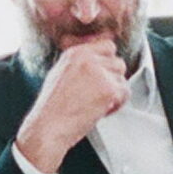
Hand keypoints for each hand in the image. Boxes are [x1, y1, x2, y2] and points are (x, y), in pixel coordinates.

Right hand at [12, 37, 128, 173]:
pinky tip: (99, 111)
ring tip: (96, 105)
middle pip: (118, 62)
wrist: (47, 127)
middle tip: (98, 95)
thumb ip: (80, 63)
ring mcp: (100, 73)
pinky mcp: (109, 89)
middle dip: (112, 79)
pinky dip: (116, 105)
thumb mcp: (59, 74)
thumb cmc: (51, 108)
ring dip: (114, 93)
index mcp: (75, 52)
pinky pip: (125, 93)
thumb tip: (99, 61)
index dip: (108, 62)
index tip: (104, 76)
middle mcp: (88, 58)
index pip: (107, 46)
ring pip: (122, 78)